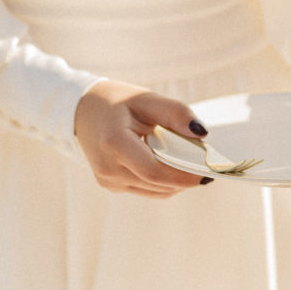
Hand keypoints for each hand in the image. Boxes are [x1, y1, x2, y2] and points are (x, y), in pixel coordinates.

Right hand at [74, 80, 212, 196]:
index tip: (208, 170)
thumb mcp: (147, 99)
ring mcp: (109, 181)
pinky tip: (173, 166)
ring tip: (191, 162)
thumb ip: (176, 113)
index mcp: (114, 144)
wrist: (82, 111)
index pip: (155, 171)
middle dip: (186, 177)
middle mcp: (108, 169)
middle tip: (207, 164)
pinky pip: (148, 189)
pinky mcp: (112, 186)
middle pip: (159, 183)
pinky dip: (165, 181)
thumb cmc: (116, 102)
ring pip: (156, 190)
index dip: (185, 175)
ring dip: (178, 180)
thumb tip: (202, 134)